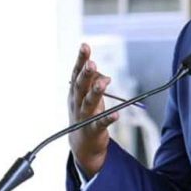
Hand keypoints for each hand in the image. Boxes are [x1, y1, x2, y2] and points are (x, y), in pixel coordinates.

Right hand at [67, 43, 118, 177]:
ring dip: (96, 92)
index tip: (84, 45)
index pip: (77, 73)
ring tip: (103, 83)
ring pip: (89, 103)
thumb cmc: (86, 114)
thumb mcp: (87, 96)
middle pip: (81, 86)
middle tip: (92, 63)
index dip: (80, 60)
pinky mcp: (93, 130)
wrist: (82, 144)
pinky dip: (108, 119)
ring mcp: (84, 117)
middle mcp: (77, 103)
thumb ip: (95, 82)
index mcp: (75, 92)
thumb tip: (105, 77)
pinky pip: (101, 123)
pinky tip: (116, 114)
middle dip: (86, 74)